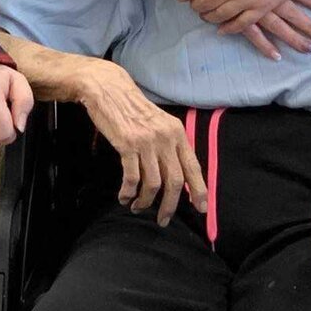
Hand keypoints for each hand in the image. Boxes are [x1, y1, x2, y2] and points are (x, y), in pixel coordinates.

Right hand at [81, 62, 207, 226]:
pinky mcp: (127, 144)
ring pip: (153, 184)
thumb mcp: (160, 124)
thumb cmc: (135, 110)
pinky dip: (128, 192)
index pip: (193, 167)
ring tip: (137, 206)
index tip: (201, 208)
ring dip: (145, 201)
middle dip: (170, 206)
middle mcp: (165, 137)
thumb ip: (170, 146)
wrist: (110, 90)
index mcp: (177, 133)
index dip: (199, 190)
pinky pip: (132, 178)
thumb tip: (179, 177)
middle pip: (175, 181)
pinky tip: (124, 196)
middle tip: (163, 219)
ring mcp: (147, 141)